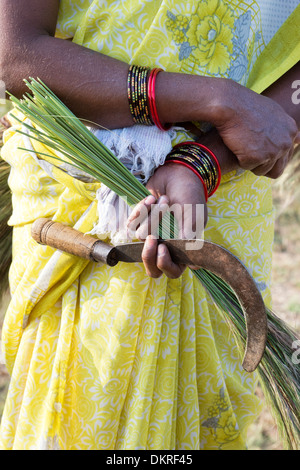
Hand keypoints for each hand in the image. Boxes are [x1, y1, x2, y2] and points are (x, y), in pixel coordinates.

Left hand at [127, 163, 206, 278]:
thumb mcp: (194, 216)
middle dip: (148, 253)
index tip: (162, 247)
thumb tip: (193, 264)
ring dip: (152, 217)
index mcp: (183, 250)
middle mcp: (166, 246)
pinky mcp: (139, 222)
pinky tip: (151, 199)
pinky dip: (140, 210)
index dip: (165, 264)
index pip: (172, 271)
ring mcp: (151, 234)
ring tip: (165, 201)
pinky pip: (132, 224)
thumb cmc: (191, 195)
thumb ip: (190, 237)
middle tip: (152, 237)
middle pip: (151, 266)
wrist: (179, 173)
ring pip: (141, 238)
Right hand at [211, 79, 298, 177]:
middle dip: (263, 164)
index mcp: (291, 131)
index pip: (286, 157)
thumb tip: (299, 140)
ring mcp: (272, 151)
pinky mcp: (257, 157)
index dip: (270, 156)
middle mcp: (285, 142)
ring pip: (262, 171)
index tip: (258, 149)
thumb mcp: (274, 112)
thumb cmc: (246, 106)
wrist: (230, 104)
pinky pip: (247, 167)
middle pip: (277, 169)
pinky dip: (239, 159)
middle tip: (249, 151)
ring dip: (250, 162)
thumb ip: (285, 129)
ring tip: (242, 146)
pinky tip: (236, 145)